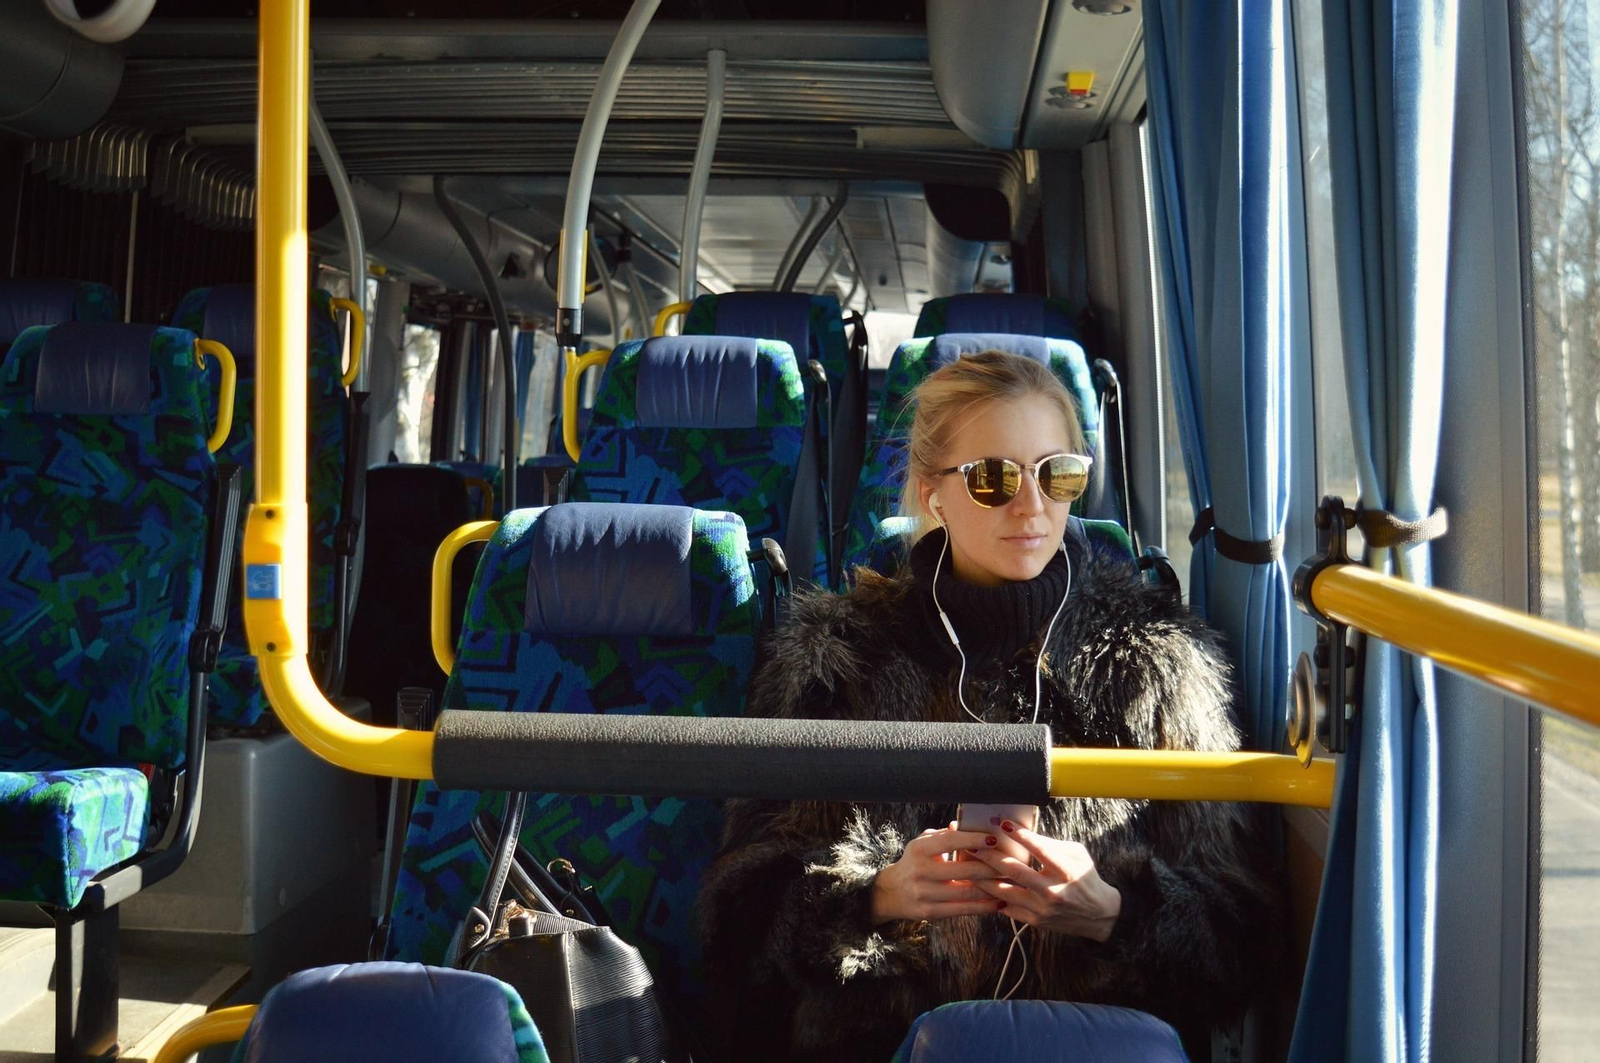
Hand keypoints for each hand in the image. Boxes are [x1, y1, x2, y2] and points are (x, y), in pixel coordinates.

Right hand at [869, 822, 1009, 925]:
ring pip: (966, 893)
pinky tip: (998, 902)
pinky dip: (983, 907)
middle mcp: (920, 871)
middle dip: (992, 868)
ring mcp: (924, 893)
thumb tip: (967, 824)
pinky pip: (962, 910)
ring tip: (1010, 884)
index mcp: (919, 849)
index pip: (949, 841)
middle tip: (1012, 865)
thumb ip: (944, 835)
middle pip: (963, 870)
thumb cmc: (915, 862)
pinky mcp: (929, 912)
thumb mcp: (923, 844)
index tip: (993, 838)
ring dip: (991, 889)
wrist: (891, 893)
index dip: (973, 839)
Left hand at [968, 821, 1121, 941]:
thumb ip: (1051, 845)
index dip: (1021, 835)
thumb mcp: (1077, 854)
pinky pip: (1008, 908)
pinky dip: (992, 897)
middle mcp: (1053, 891)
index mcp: (1066, 871)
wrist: (1100, 915)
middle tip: (973, 844)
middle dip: (991, 856)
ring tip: (968, 866)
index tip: (1002, 823)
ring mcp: (1043, 908)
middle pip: (1015, 871)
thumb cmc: (1085, 878)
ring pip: (1005, 892)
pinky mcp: (1036, 921)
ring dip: (984, 878)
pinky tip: (978, 886)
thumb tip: (1022, 834)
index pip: (1040, 850)